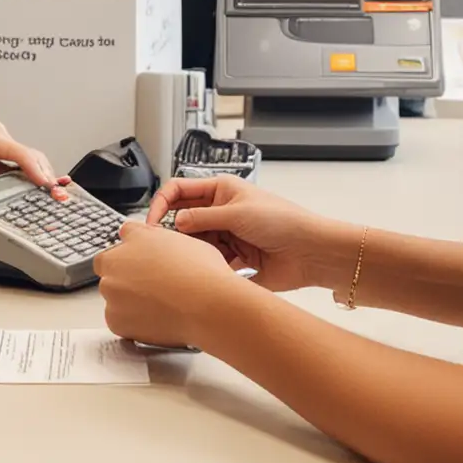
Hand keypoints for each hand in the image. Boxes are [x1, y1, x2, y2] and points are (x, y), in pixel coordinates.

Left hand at [0, 111, 68, 199]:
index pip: (18, 152)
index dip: (36, 170)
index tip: (48, 185)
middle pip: (28, 154)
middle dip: (45, 175)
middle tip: (58, 196)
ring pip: (24, 157)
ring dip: (36, 175)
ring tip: (52, 194)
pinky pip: (14, 160)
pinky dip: (25, 173)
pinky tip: (35, 186)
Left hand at [95, 222, 244, 347]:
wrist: (208, 306)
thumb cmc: (203, 273)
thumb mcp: (184, 240)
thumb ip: (159, 239)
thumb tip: (155, 242)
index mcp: (133, 235)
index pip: (124, 236)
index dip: (135, 249)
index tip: (142, 259)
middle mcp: (116, 260)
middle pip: (110, 265)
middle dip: (125, 273)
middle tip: (149, 284)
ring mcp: (112, 290)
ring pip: (113, 293)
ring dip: (126, 297)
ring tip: (157, 304)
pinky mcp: (114, 318)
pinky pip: (117, 318)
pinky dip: (130, 320)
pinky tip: (153, 318)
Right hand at [144, 177, 325, 291]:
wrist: (311, 253)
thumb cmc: (283, 221)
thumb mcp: (237, 213)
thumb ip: (202, 218)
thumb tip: (174, 222)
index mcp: (221, 190)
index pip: (179, 190)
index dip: (161, 204)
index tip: (150, 223)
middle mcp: (220, 212)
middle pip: (183, 219)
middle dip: (172, 232)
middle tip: (163, 247)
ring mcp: (226, 236)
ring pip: (194, 244)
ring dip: (190, 252)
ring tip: (188, 261)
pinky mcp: (233, 260)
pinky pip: (209, 263)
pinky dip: (205, 268)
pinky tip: (206, 273)